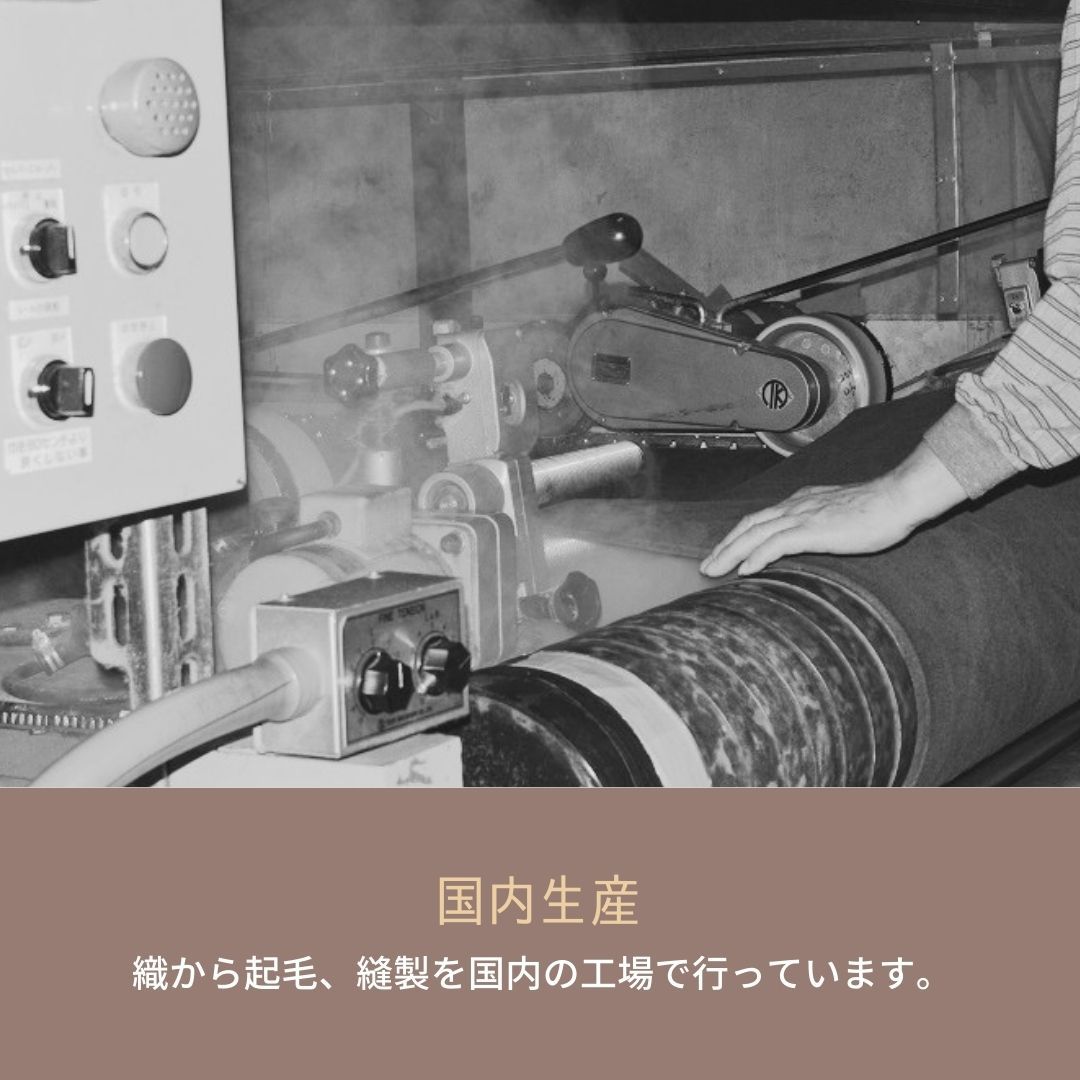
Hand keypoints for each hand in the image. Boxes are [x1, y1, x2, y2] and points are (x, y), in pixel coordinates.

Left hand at [699, 442, 967, 577]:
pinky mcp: (812, 528)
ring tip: (713, 571)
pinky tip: (744, 570)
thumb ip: (821, 526)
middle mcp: (795, 506)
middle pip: (748, 525)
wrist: (897, 499)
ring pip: (755, 534)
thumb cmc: (878, 510)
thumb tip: (811, 541)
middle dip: (724, 546)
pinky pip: (776, 543)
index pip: (759, 519)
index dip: (738, 536)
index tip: (724, 552)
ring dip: (730, 553)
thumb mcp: (841, 517)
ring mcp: (802, 516)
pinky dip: (756, 556)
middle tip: (706, 566)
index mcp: (801, 502)